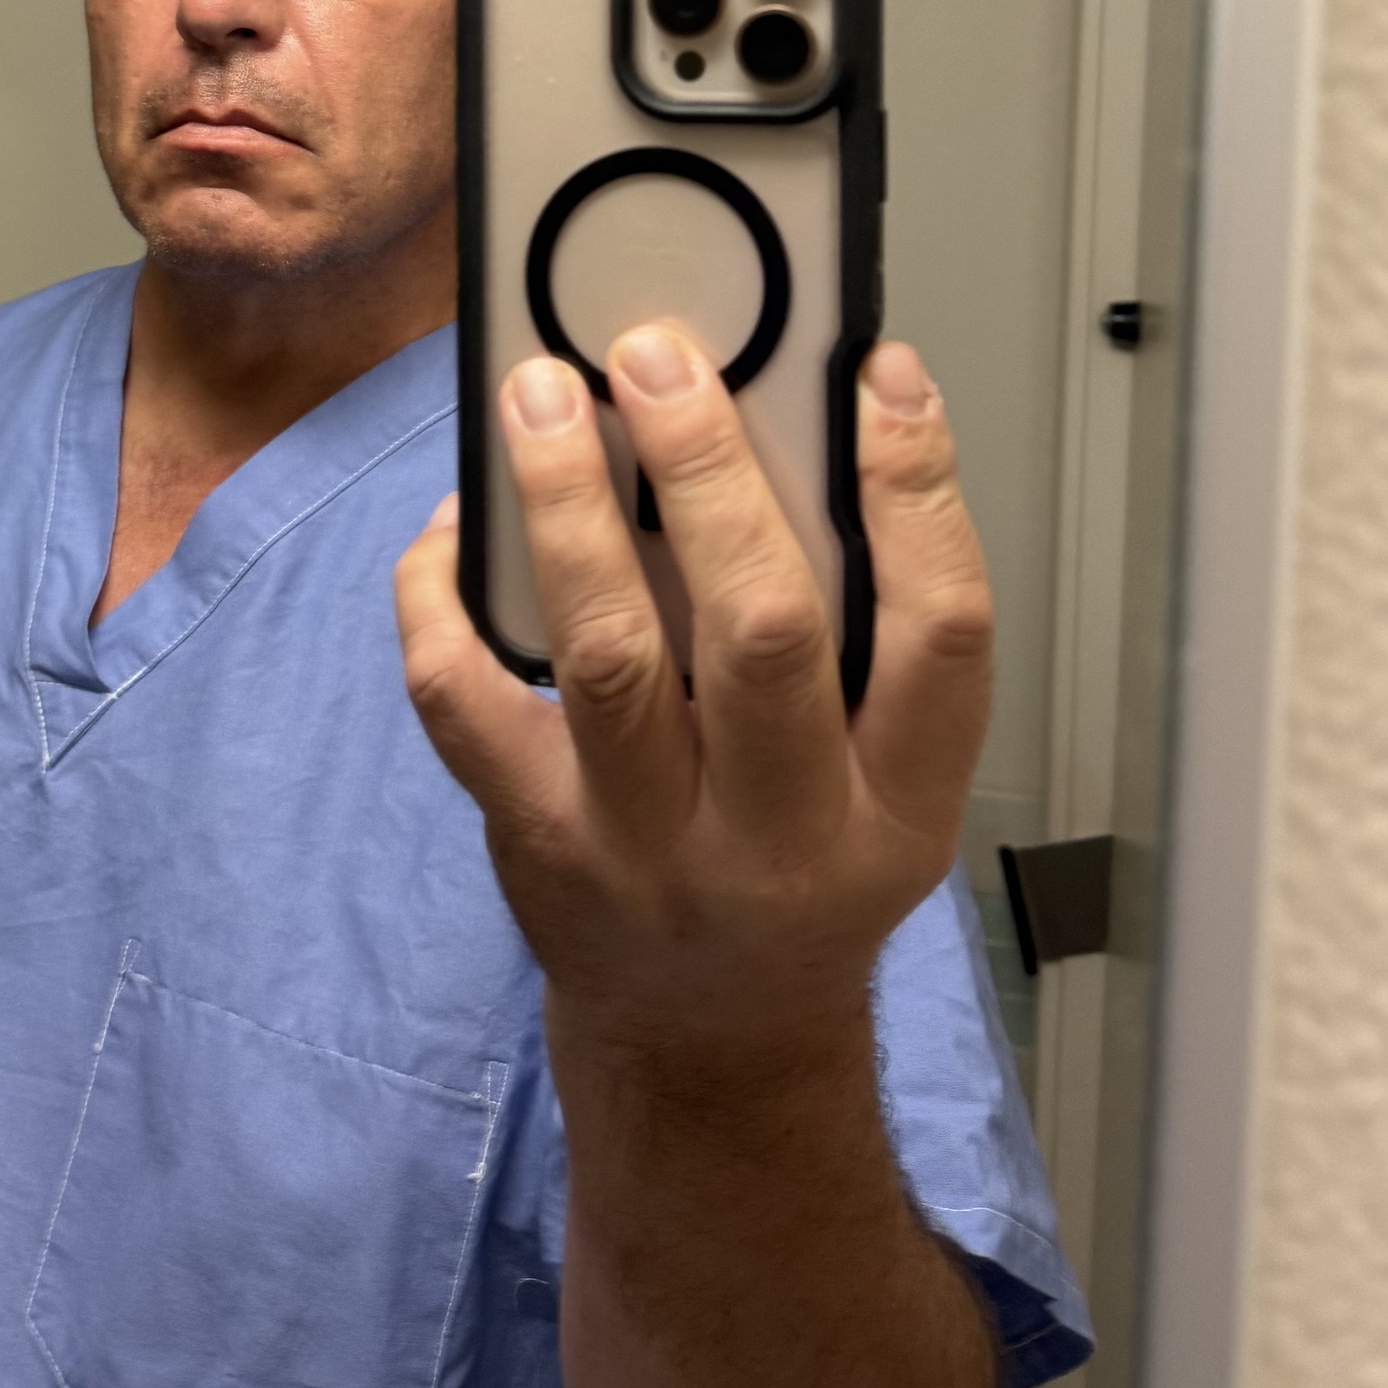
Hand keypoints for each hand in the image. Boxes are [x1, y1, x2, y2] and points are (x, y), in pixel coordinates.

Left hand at [393, 326, 991, 1087]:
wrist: (709, 1035)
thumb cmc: (799, 859)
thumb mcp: (882, 772)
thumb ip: (859, 623)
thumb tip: (801, 412)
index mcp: (902, 799)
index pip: (943, 632)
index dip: (919, 491)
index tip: (878, 374)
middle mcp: (787, 833)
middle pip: (766, 631)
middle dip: (711, 474)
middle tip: (657, 352)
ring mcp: (652, 848)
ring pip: (610, 658)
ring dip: (569, 509)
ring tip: (541, 393)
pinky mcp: (536, 843)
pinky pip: (466, 703)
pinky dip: (443, 597)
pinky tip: (456, 521)